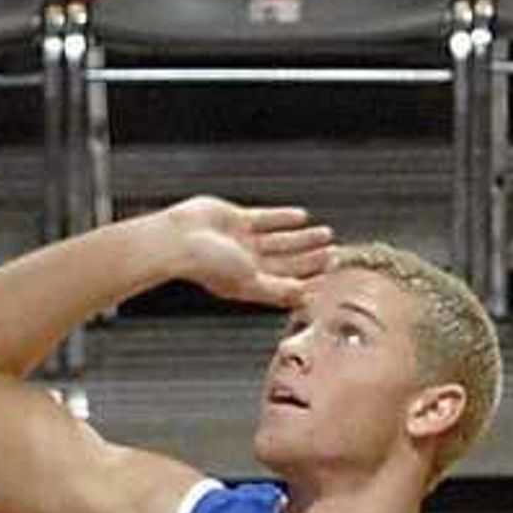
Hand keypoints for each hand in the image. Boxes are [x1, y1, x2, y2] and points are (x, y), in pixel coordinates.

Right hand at [155, 196, 333, 307]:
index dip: (310, 278)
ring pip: (281, 239)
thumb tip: (305, 297)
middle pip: (288, 261)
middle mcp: (248, 263)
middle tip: (334, 251)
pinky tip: (301, 216)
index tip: (330, 273)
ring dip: (303, 237)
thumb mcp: (249, 283)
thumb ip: (278, 290)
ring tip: (326, 233)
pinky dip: (284, 217)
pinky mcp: (236, 219)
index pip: (288, 282)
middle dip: (312, 257)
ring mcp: (243, 241)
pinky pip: (266, 218)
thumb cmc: (208, 266)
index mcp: (251, 283)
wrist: (178, 240)